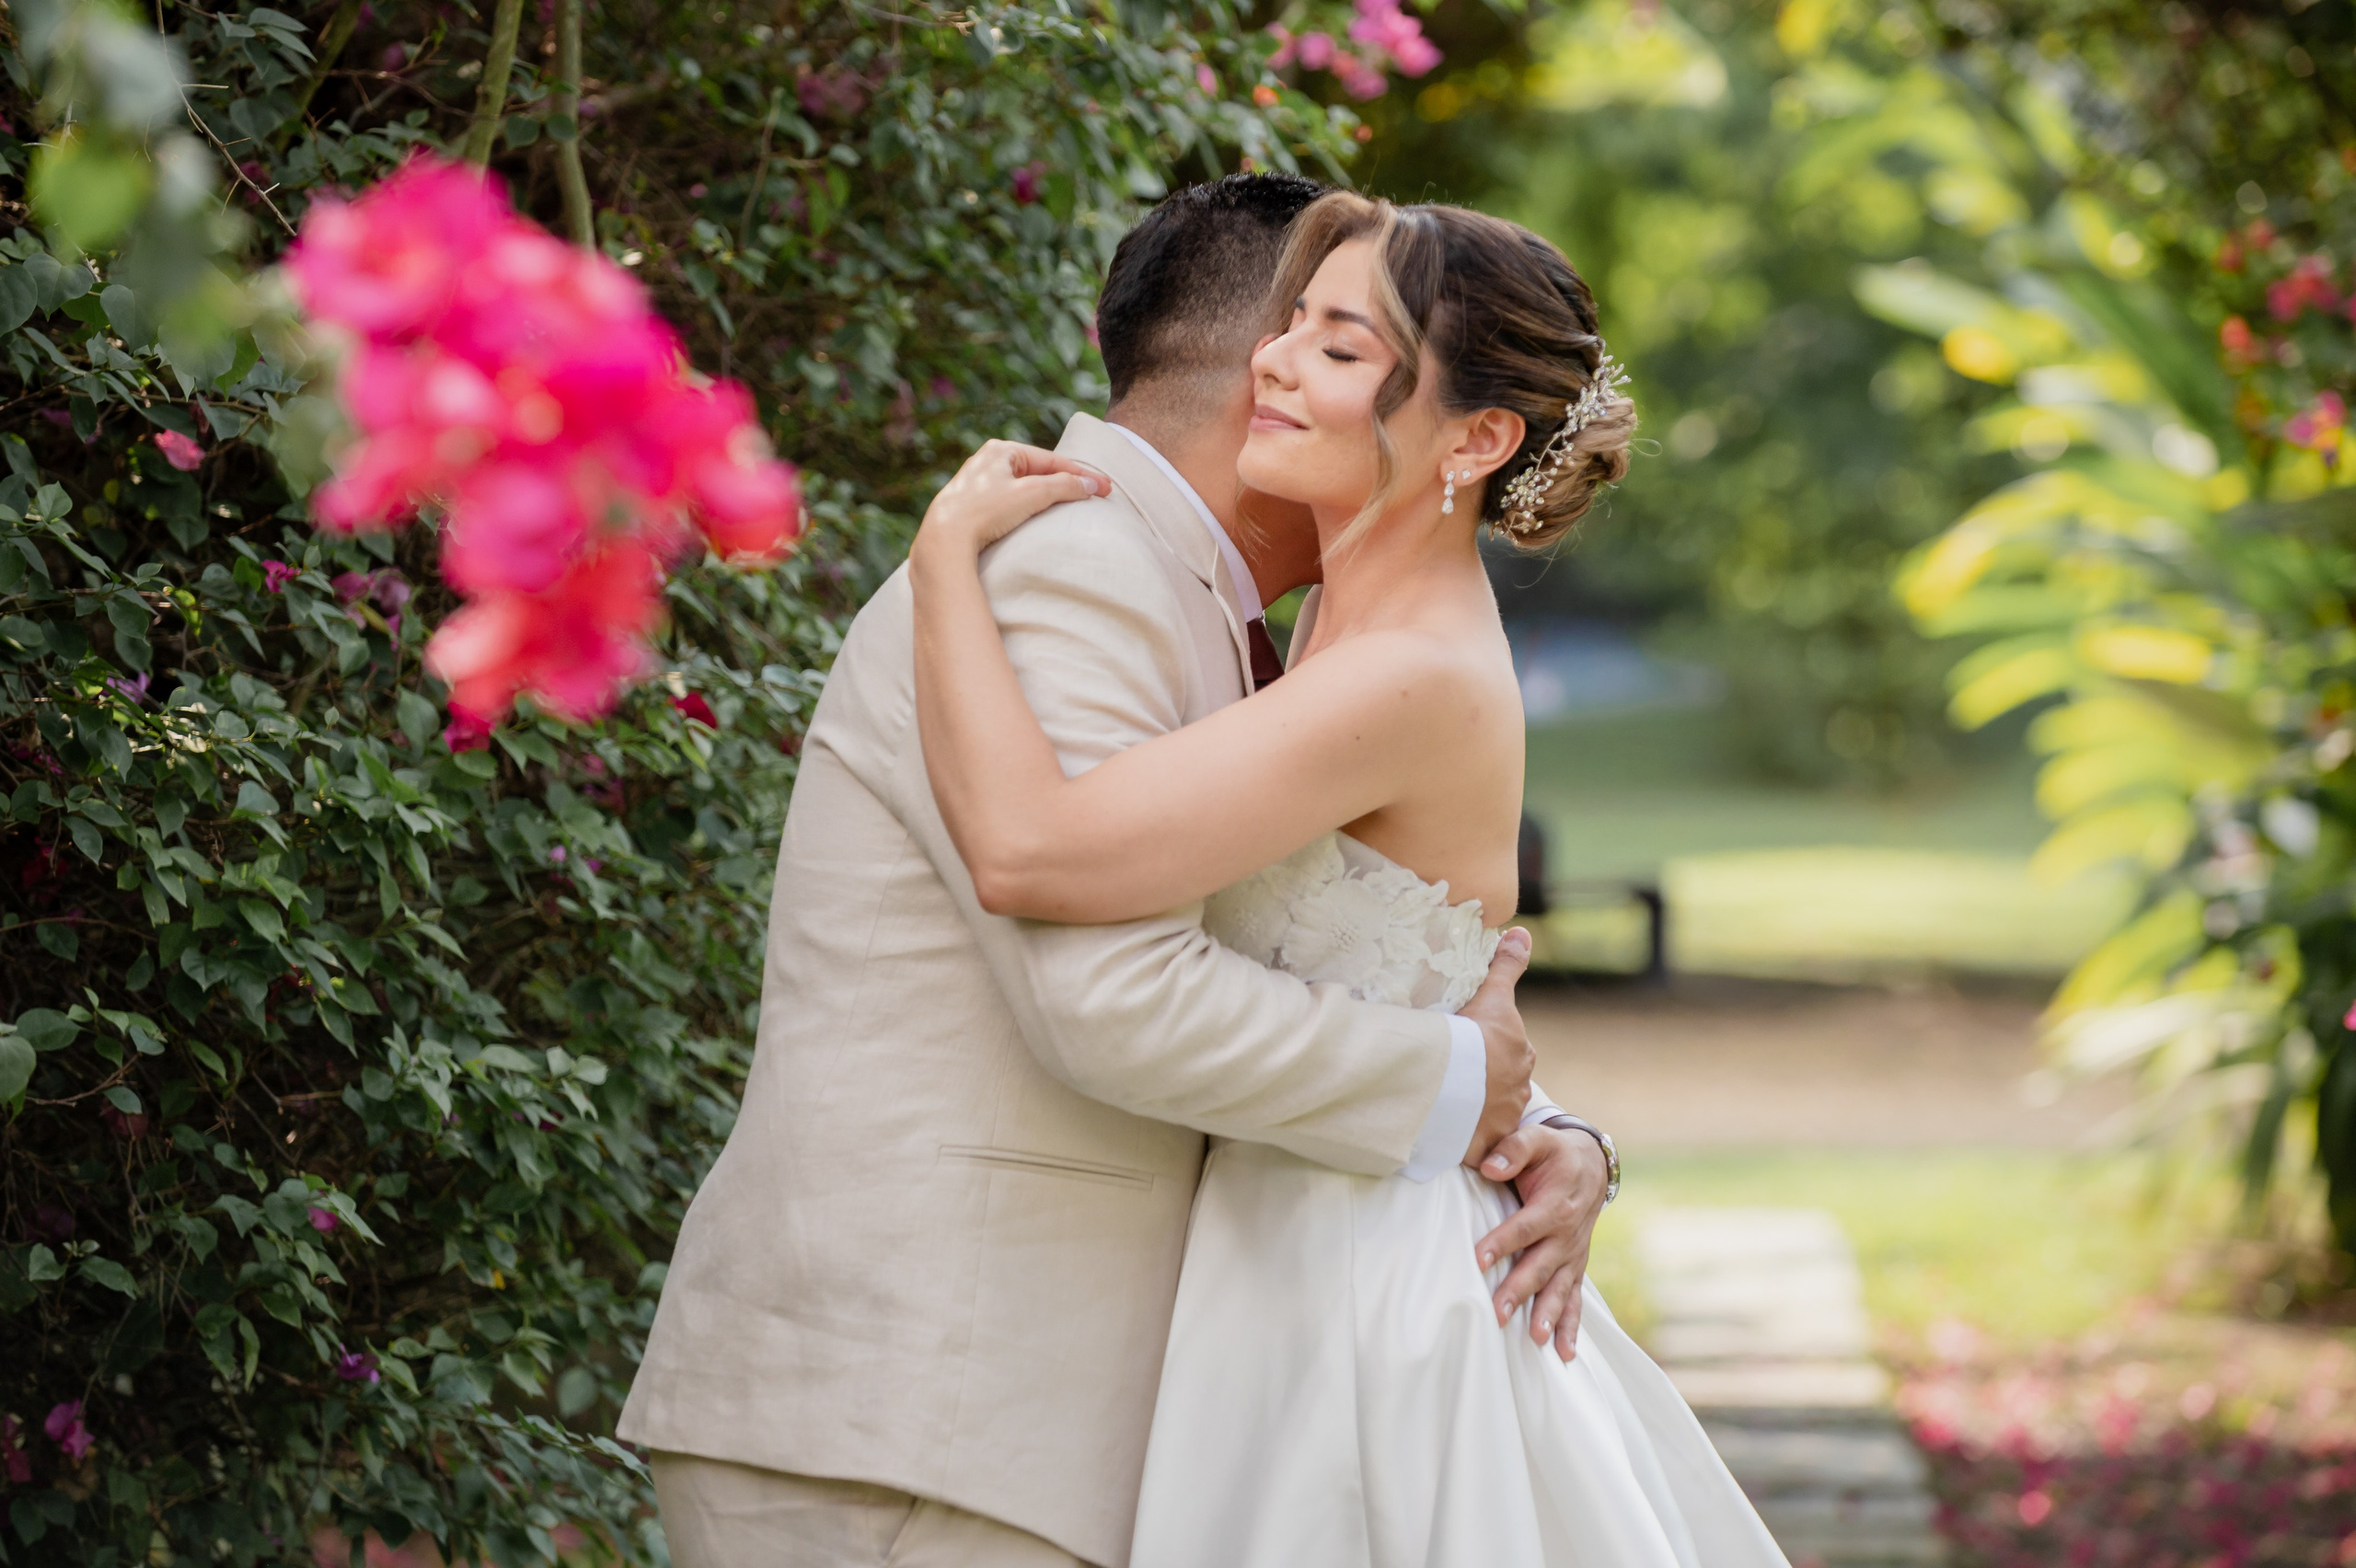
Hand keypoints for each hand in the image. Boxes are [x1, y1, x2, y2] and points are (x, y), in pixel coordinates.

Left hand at [914, 440, 1107, 561]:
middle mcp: (987, 461)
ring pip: (1022, 488)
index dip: (1081, 475)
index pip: (1052, 460)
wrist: (944, 539)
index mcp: (1001, 450)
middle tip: (1091, 496)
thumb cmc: (985, 511)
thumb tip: (1089, 485)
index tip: (1105, 489)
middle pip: (1038, 472)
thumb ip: (1064, 486)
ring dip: (1047, 497)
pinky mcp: (971, 507)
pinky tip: (1035, 518)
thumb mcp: (1032, 494)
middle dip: (1065, 483)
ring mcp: (977, 484)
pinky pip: (1009, 502)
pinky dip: (1028, 508)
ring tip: (1068, 507)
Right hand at [1456, 927, 1533, 1167]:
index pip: (1509, 1048)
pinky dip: (1464, 1137)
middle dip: (1485, 1079)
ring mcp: (1503, 1116)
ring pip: (1491, 1110)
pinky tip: (1445, 1130)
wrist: (1452, 1082)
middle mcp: (1519, 1084)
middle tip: (1453, 1073)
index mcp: (1518, 1050)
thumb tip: (1522, 931)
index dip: (1489, 1047)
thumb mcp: (1490, 995)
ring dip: (1475, 1108)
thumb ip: (1507, 965)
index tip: (1469, 1048)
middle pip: (1504, 1080)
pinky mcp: (1486, 1143)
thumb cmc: (1468, 1034)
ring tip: (1445, 1102)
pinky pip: (1477, 1141)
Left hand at [1475, 1124, 1608, 1360]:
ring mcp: (1573, 1255)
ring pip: (1559, 1289)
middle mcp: (1567, 1236)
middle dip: (1519, 1291)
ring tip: (1535, 1340)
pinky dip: (1571, 1326)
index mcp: (1555, 1205)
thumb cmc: (1554, 1153)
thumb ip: (1514, 1149)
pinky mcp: (1575, 1266)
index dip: (1501, 1243)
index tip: (1478, 1260)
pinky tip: (1564, 1354)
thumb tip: (1488, 1165)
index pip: (1524, 1228)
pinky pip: (1575, 1300)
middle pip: (1539, 1266)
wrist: (1591, 1164)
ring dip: (1548, 1315)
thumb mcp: (1537, 1140)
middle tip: (1497, 1313)